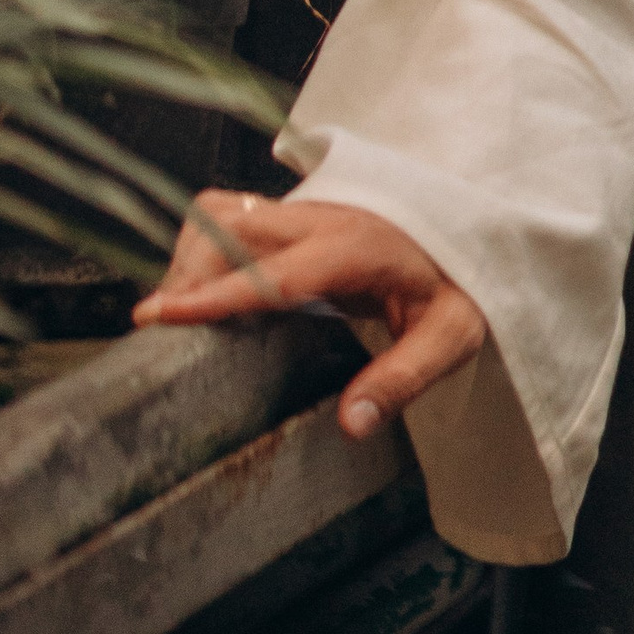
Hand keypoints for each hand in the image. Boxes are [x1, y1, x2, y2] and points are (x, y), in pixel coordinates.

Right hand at [132, 192, 485, 442]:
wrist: (474, 227)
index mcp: (358, 248)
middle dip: (186, 276)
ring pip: (222, 214)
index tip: (163, 315)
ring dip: (189, 257)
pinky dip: (201, 245)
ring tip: (173, 314)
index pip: (275, 272)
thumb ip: (401, 379)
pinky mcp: (293, 213)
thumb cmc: (460, 282)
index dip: (217, 295)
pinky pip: (229, 214)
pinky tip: (198, 289)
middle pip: (232, 231)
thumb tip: (350, 424)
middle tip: (158, 332)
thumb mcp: (451, 336)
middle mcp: (322, 218)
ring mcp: (304, 209)